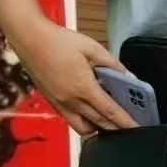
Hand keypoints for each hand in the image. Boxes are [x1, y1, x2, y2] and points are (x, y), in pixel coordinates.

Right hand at [8, 23, 136, 135]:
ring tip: (110, 119)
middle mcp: (71, 101)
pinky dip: (85, 121)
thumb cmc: (59, 41)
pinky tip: (92, 111)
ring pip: (84, 127)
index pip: (110, 112)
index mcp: (83, 87)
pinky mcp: (52, 102)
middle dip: (117, 128)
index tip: (138, 128)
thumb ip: (113, 65)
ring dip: (99, 128)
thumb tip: (129, 77)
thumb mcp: (92, 48)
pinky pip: (72, 120)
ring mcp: (60, 104)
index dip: (126, 122)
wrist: (29, 39)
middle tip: (130, 126)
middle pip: (99, 124)